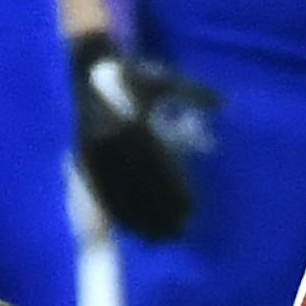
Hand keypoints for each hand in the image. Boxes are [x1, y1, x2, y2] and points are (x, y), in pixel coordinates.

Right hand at [71, 33, 219, 241]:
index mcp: (134, 125)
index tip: (191, 212)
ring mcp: (95, 152)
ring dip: (138, 219)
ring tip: (157, 239)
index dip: (175, 194)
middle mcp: (113, 142)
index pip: (159, 169)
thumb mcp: (165, 80)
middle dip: (160, 213)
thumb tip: (223, 103)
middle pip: (140, 187)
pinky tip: (128, 227)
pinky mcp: (82, 158)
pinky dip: (115, 211)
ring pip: (118, 193)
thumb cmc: (134, 75)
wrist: (88, 67)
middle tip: (180, 233)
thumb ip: (194, 92)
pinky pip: (99, 190)